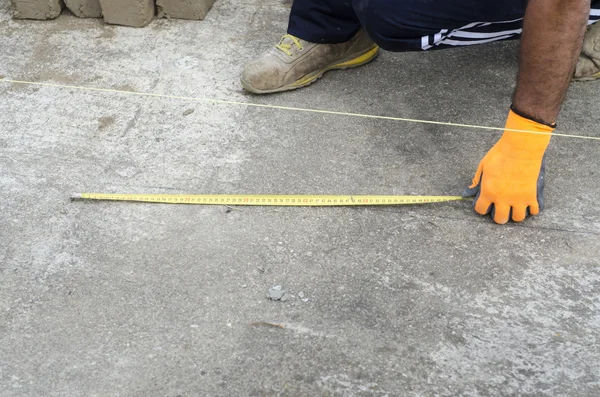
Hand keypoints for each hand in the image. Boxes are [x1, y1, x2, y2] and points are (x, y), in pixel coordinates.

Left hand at [462, 109, 554, 223]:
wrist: (521, 147)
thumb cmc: (500, 154)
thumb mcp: (483, 165)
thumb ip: (477, 180)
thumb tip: (471, 189)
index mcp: (488, 192)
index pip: (481, 210)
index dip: (482, 207)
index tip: (485, 203)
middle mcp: (503, 199)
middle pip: (500, 219)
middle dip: (499, 216)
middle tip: (501, 209)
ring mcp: (519, 199)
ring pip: (518, 218)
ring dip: (516, 214)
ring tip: (515, 207)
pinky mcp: (532, 195)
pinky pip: (534, 211)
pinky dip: (531, 209)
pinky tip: (528, 203)